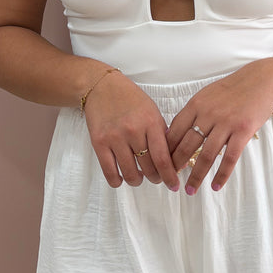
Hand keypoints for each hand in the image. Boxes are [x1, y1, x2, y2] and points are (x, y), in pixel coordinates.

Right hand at [84, 72, 179, 190]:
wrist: (102, 87)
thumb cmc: (130, 99)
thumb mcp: (152, 111)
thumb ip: (161, 134)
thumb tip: (172, 160)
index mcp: (150, 122)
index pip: (163, 158)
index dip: (170, 176)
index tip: (173, 185)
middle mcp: (133, 130)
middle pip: (148, 168)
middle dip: (155, 178)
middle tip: (156, 177)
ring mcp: (115, 137)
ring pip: (131, 174)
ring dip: (137, 180)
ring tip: (139, 177)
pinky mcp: (99, 143)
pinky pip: (110, 172)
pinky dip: (118, 181)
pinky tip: (121, 177)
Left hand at [166, 59, 272, 193]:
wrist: (261, 80)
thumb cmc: (232, 90)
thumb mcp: (207, 95)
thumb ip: (192, 113)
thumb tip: (174, 134)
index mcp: (196, 104)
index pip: (175, 131)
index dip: (167, 150)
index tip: (161, 164)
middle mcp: (208, 113)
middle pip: (187, 145)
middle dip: (177, 166)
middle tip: (171, 181)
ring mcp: (226, 122)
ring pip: (206, 155)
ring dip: (197, 176)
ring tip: (190, 190)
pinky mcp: (243, 130)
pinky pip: (229, 158)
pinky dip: (221, 175)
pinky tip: (216, 186)